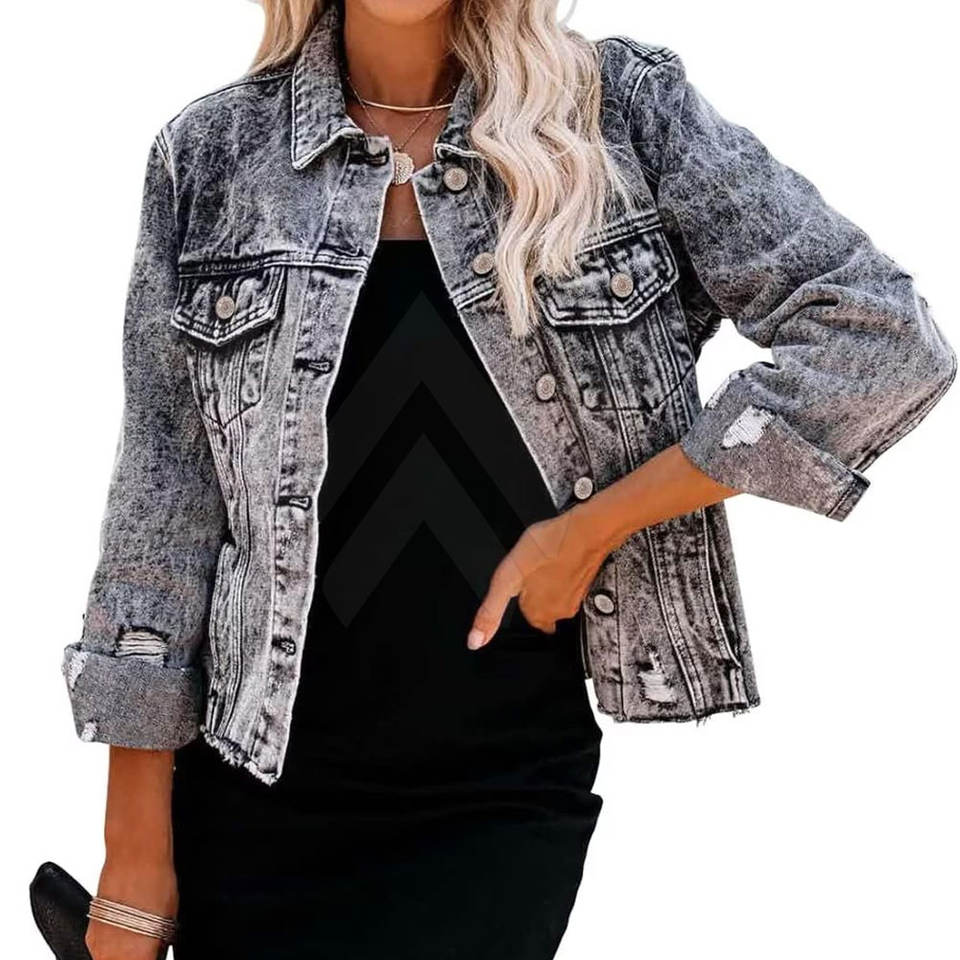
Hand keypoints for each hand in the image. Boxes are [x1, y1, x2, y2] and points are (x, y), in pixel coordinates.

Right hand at [85, 852, 177, 959]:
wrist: (135, 855)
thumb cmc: (155, 883)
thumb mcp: (167, 921)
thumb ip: (158, 946)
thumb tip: (157, 954)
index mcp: (136, 957)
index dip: (150, 959)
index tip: (154, 955)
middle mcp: (111, 956)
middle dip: (135, 959)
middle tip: (146, 949)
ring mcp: (97, 945)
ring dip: (122, 956)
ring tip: (137, 940)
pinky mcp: (89, 933)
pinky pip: (101, 951)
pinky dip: (113, 947)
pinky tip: (126, 931)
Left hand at [468, 505, 606, 647]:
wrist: (586, 529)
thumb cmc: (549, 547)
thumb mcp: (506, 580)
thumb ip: (490, 612)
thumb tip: (476, 641)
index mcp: (538, 615)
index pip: (523, 615)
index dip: (519, 596)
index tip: (520, 582)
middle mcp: (560, 613)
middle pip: (541, 608)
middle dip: (535, 592)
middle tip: (531, 571)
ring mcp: (576, 599)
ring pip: (556, 596)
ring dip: (550, 583)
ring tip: (544, 563)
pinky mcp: (587, 584)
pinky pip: (571, 584)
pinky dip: (564, 573)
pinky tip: (559, 559)